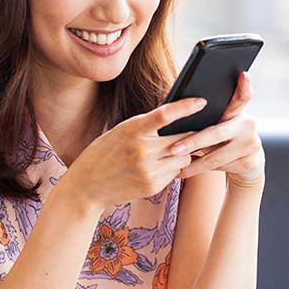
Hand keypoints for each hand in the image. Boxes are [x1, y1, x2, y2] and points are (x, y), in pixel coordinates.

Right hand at [61, 97, 205, 209]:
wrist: (86, 186)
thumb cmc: (104, 153)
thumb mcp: (120, 132)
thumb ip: (145, 126)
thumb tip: (176, 118)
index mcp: (132, 130)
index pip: (166, 114)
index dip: (187, 107)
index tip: (202, 102)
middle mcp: (142, 151)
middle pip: (183, 138)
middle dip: (192, 134)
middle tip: (199, 129)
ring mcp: (149, 170)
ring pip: (183, 157)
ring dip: (182, 152)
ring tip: (170, 150)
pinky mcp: (153, 186)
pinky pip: (174, 172)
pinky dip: (172, 167)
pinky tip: (158, 166)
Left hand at [169, 72, 264, 187]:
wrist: (248, 164)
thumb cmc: (224, 139)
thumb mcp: (220, 125)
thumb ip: (208, 116)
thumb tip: (173, 108)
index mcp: (239, 111)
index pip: (243, 95)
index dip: (245, 86)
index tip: (243, 75)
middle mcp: (248, 124)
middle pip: (216, 132)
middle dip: (193, 141)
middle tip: (173, 148)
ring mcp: (251, 143)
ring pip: (215, 155)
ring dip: (193, 162)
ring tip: (174, 165)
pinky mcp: (249, 162)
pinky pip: (218, 167)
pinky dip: (199, 169)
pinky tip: (184, 171)